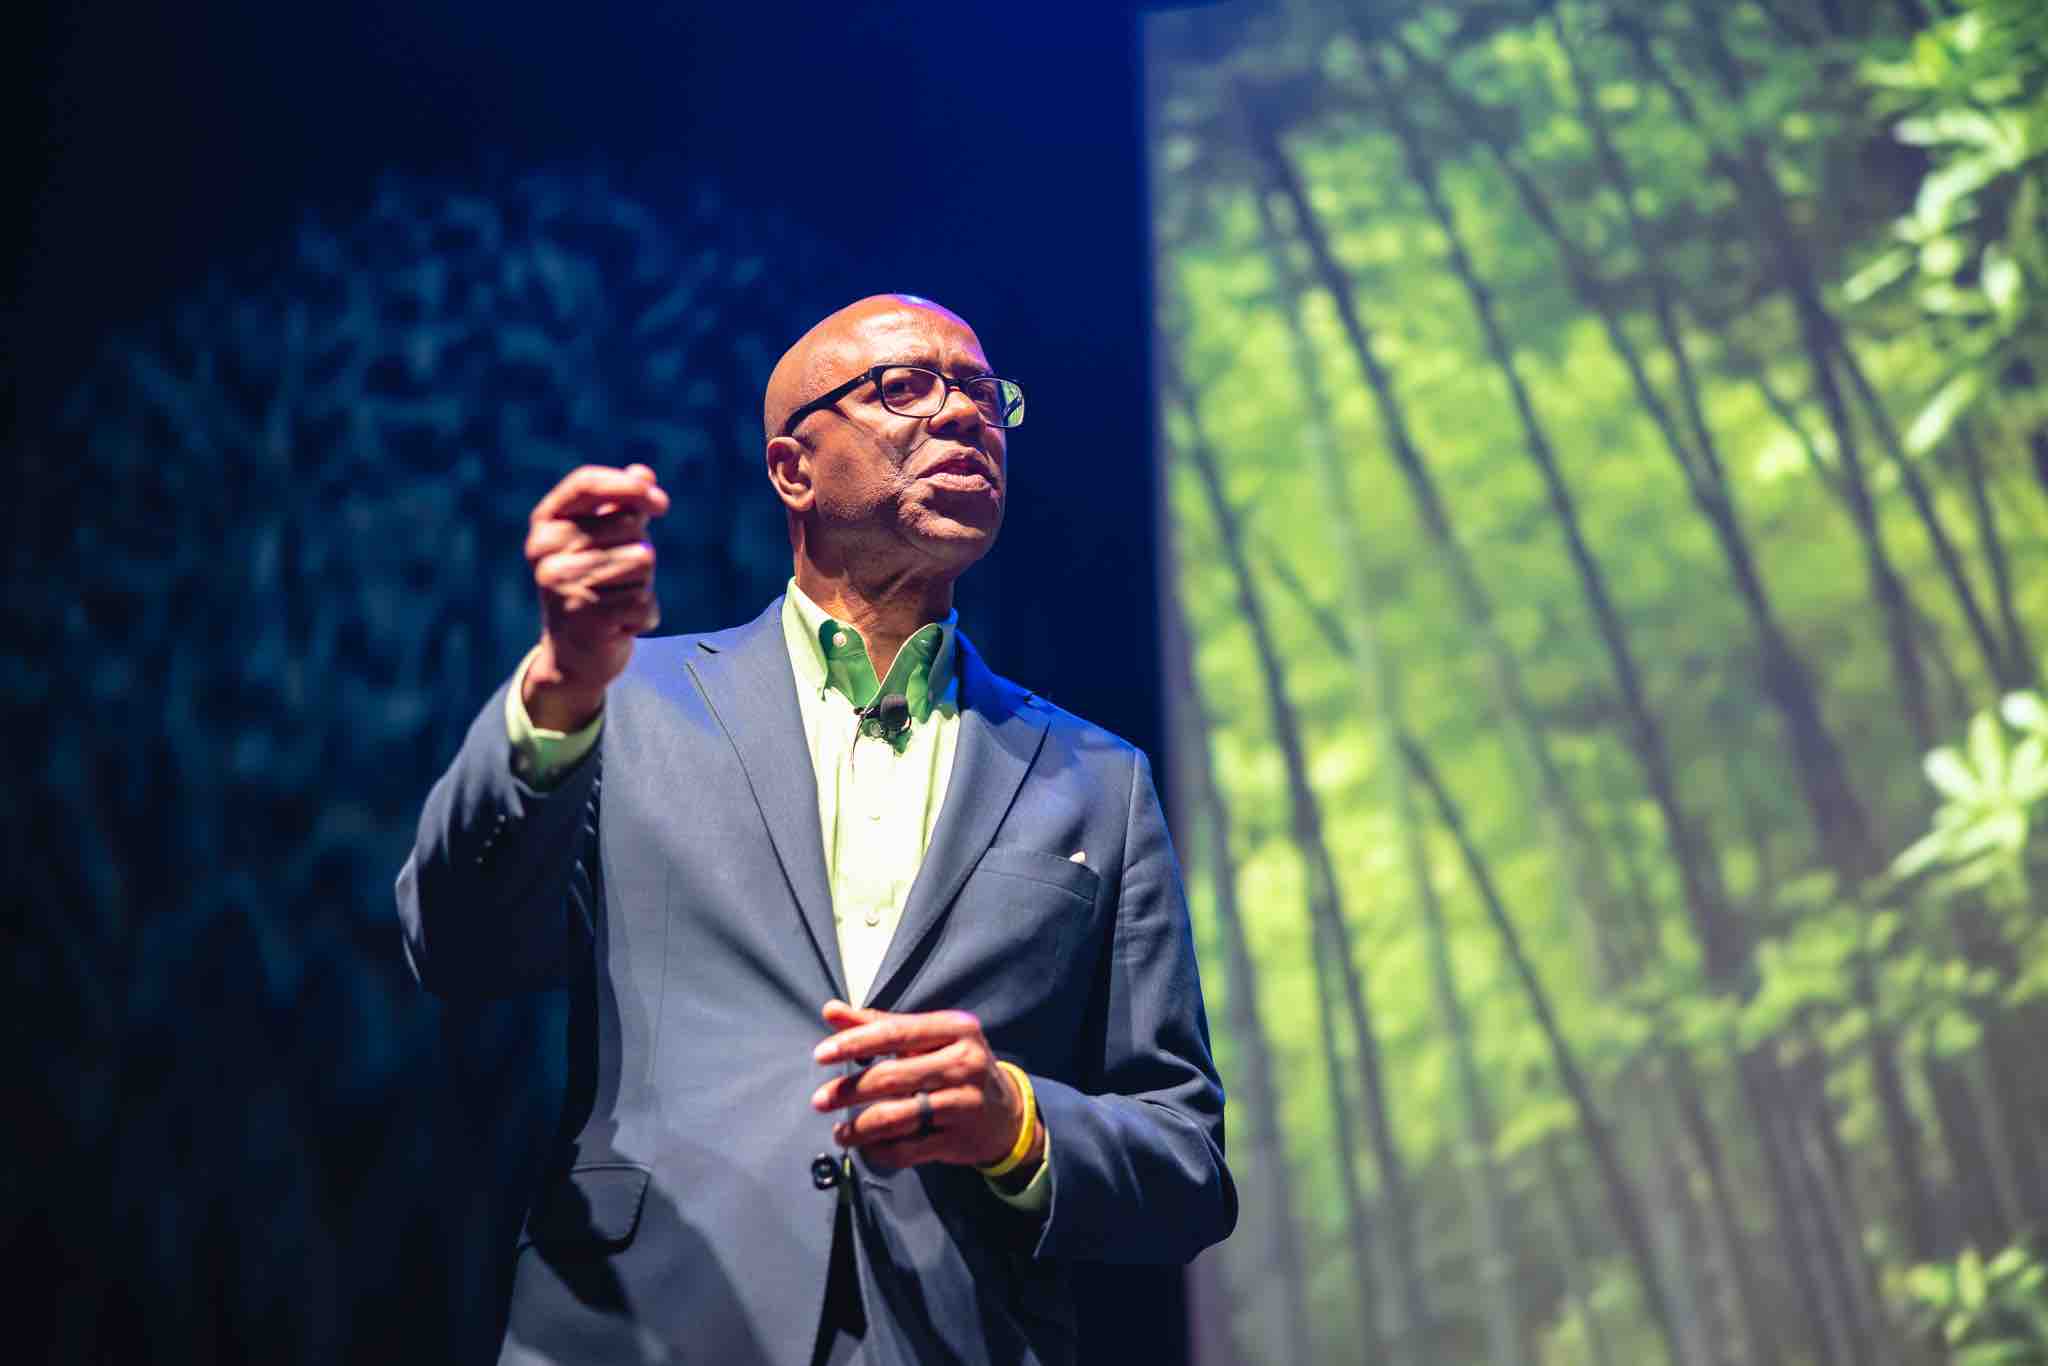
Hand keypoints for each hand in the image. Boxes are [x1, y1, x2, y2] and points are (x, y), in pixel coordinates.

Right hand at [523, 463, 669, 729]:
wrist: (574, 655)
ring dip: (643, 584)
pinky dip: (645, 615)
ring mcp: (560, 585)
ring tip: (617, 600)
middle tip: (617, 578)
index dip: (629, 487)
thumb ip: (622, 505)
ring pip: (641, 561)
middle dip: (640, 550)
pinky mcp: (585, 618)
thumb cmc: (594, 586)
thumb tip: (643, 473)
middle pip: (629, 525)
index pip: (586, 483)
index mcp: (545, 523)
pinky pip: (645, 600)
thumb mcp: (603, 541)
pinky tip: (620, 624)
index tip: (662, 504)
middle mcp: (544, 551)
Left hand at [810, 1001, 1043, 1177]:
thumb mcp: (929, 1038)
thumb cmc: (957, 1065)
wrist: (1006, 1114)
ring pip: (896, 1116)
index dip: (854, 1042)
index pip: (895, 1032)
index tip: (820, 1054)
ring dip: (859, 1127)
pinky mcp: (958, 1140)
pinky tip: (866, 1147)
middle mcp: (963, 1063)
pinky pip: (908, 1149)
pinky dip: (880, 1150)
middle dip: (849, 1090)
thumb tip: (831, 1011)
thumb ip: (879, 1025)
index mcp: (956, 1029)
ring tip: (839, 1132)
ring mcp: (963, 1103)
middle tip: (820, 1099)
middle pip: (892, 1077)